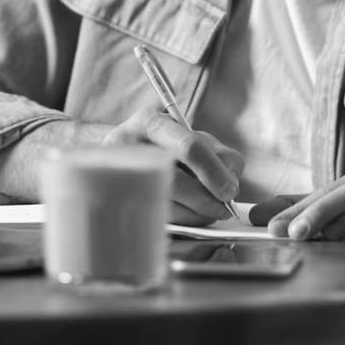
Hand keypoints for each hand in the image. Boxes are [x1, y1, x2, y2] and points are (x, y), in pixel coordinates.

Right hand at [103, 107, 242, 225]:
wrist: (112, 158)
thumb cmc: (160, 147)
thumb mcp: (189, 138)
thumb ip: (218, 154)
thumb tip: (231, 182)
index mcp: (151, 123)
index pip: (189, 147)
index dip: (214, 171)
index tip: (230, 190)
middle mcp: (129, 147)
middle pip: (175, 180)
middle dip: (206, 199)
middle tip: (223, 208)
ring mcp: (119, 176)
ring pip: (167, 204)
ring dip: (195, 214)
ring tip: (206, 212)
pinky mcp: (117, 201)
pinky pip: (157, 218)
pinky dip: (179, 221)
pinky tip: (186, 215)